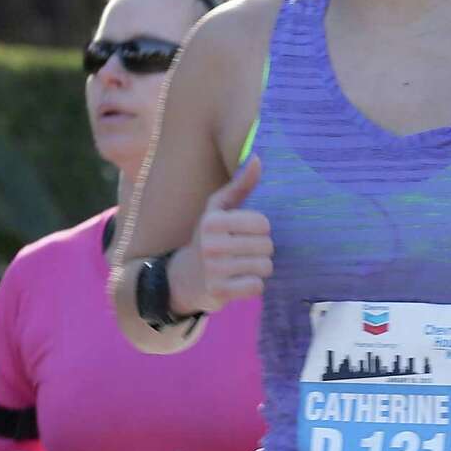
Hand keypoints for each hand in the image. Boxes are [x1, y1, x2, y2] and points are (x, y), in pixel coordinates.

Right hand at [176, 155, 272, 311]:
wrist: (183, 278)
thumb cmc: (209, 238)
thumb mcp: (218, 210)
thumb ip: (240, 186)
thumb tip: (258, 158)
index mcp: (213, 221)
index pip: (262, 223)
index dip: (262, 230)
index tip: (248, 233)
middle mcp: (211, 244)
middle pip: (267, 246)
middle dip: (263, 251)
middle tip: (247, 253)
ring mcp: (213, 270)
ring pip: (265, 267)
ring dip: (260, 269)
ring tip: (244, 267)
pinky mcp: (218, 292)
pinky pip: (256, 287)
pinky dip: (253, 285)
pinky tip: (241, 282)